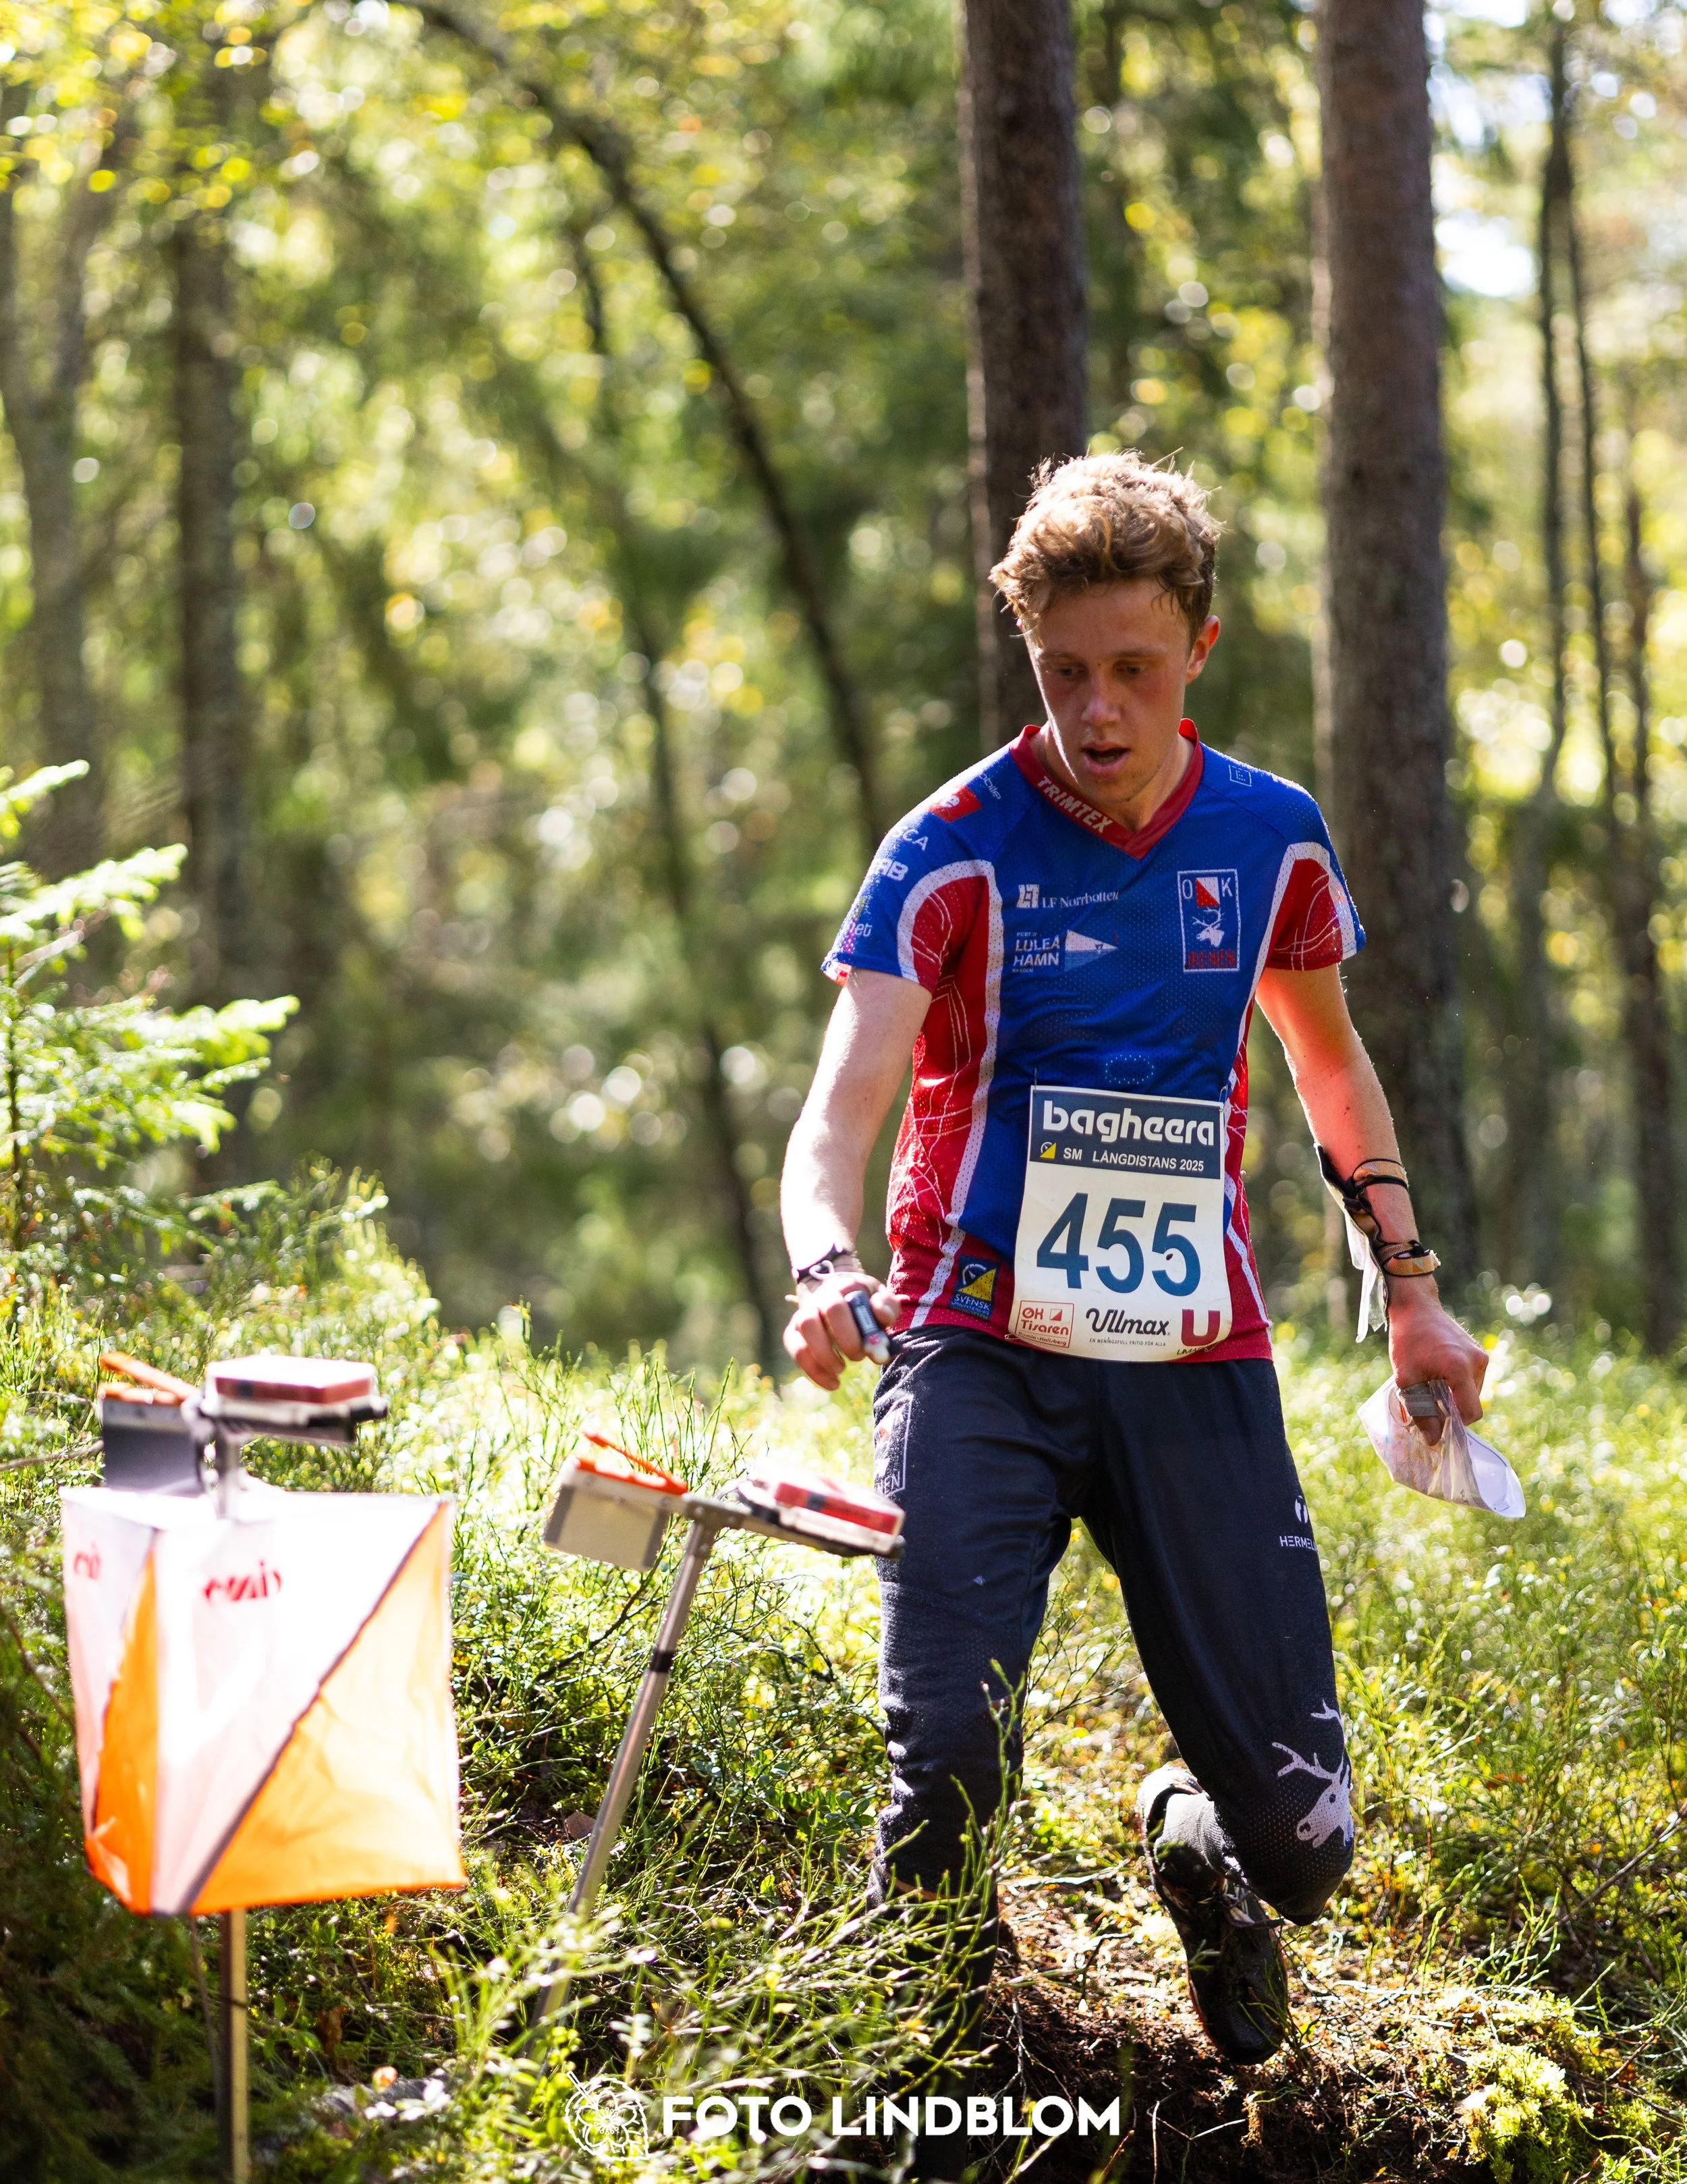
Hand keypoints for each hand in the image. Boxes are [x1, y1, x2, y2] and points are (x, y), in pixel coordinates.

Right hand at [783, 1271, 901, 1389]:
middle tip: (857, 1358)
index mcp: (840, 1289)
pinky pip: (796, 1352)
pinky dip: (814, 1372)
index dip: (848, 1332)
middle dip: (832, 1346)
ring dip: (821, 1358)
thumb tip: (882, 1317)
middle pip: (810, 1322)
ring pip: (797, 1338)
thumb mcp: (882, 1300)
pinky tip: (832, 1383)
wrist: (843, 1298)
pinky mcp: (794, 1334)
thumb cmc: (867, 1304)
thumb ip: (886, 1306)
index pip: (834, 1308)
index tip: (866, 1348)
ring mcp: (802, 1316)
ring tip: (841, 1370)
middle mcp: (816, 1300)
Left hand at [1387, 1284, 1487, 1423]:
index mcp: (1460, 1368)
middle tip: (1428, 1403)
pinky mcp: (1479, 1352)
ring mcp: (1481, 1356)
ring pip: (1473, 1393)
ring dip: (1455, 1397)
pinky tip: (1438, 1375)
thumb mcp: (1406, 1378)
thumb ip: (1421, 1411)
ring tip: (1431, 1384)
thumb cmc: (1407, 1341)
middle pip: (1472, 1404)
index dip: (1455, 1424)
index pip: (1471, 1412)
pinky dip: (1458, 1385)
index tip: (1437, 1423)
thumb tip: (1434, 1440)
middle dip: (1452, 1410)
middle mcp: (1477, 1362)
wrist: (1416, 1307)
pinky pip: (1472, 1380)